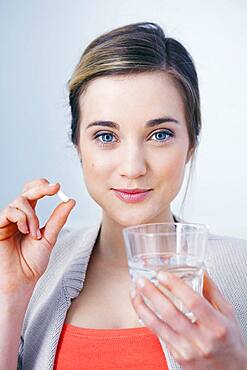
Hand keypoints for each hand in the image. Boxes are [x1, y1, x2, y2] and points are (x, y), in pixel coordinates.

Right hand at [0, 178, 75, 301]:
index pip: (34, 193)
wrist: (21, 281)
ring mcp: (7, 220)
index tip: (58, 188)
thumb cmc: (33, 263)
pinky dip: (22, 219)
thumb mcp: (49, 238)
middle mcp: (18, 216)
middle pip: (27, 192)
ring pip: (20, 202)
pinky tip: (25, 232)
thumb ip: (58, 219)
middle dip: (41, 188)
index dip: (44, 187)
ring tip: (35, 234)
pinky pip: (9, 212)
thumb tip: (70, 201)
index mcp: (30, 217)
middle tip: (54, 188)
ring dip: (32, 216)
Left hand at [130, 271, 246, 369]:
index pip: (193, 301)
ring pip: (158, 326)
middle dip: (152, 294)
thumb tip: (198, 270)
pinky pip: (159, 334)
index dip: (175, 286)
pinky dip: (147, 318)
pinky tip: (142, 306)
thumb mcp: (227, 313)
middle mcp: (201, 340)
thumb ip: (212, 290)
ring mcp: (187, 351)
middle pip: (171, 313)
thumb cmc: (229, 340)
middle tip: (142, 280)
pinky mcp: (178, 357)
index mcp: (216, 326)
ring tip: (134, 291)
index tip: (162, 275)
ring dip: (142, 306)